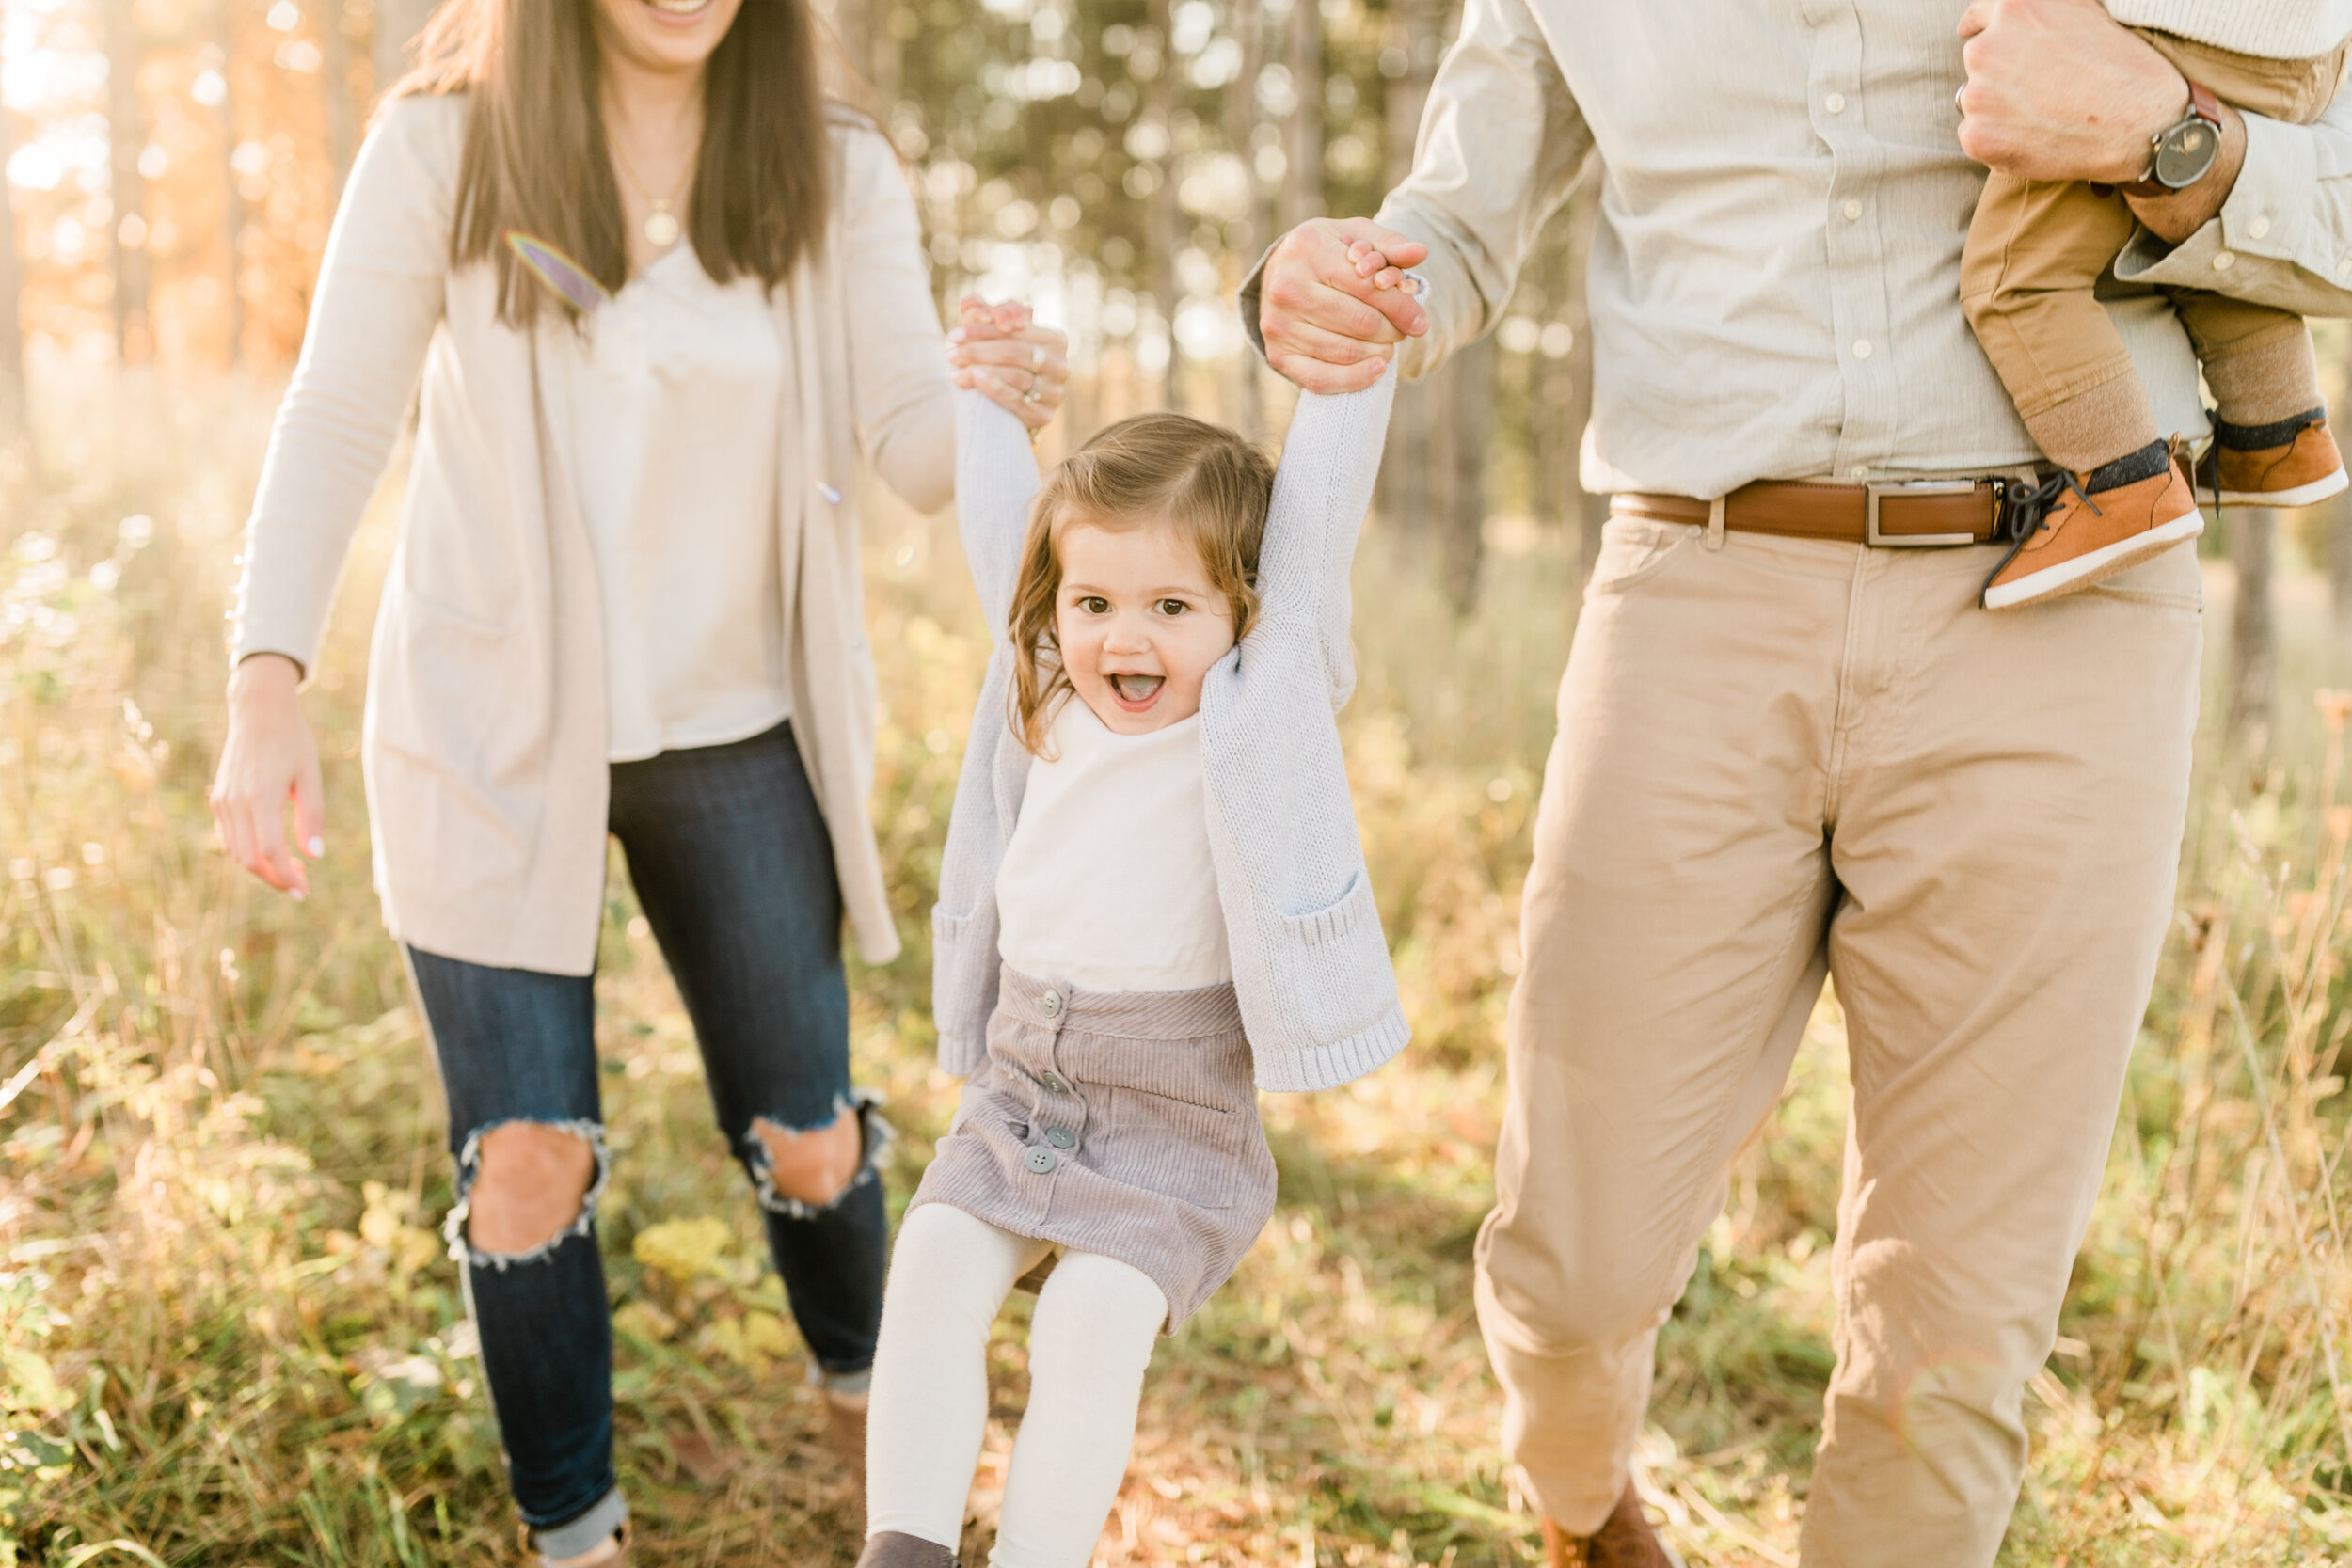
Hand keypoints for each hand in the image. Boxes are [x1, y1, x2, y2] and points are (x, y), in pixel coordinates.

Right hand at [210, 653, 324, 899]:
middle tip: (301, 885)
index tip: (303, 891)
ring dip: (261, 868)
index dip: (285, 876)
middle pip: (248, 858)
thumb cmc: (292, 742)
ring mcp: (223, 801)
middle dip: (274, 878)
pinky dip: (247, 852)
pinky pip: (229, 837)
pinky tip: (272, 851)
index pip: (269, 851)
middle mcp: (236, 801)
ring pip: (235, 851)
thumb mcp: (310, 776)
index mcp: (261, 796)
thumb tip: (315, 857)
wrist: (258, 713)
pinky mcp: (219, 798)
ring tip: (291, 869)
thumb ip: (311, 816)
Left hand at [947, 297, 1070, 434]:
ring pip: (1015, 376)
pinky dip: (993, 388)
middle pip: (1014, 352)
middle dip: (978, 351)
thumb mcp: (996, 337)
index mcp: (1054, 339)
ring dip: (981, 370)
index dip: (983, 329)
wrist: (1008, 407)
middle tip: (950, 353)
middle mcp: (1060, 365)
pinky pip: (1017, 401)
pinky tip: (972, 380)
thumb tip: (969, 302)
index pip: (1015, 330)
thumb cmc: (1002, 364)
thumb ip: (984, 315)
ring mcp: (1055, 392)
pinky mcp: (1045, 416)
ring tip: (955, 369)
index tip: (954, 334)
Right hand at [1258, 217, 1430, 393]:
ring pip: (1345, 351)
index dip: (1402, 308)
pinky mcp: (1277, 354)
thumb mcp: (1357, 235)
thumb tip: (1420, 253)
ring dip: (1378, 353)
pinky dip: (1354, 379)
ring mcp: (1278, 324)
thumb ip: (1390, 244)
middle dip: (1392, 331)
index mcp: (1309, 249)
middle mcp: (1287, 287)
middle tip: (1402, 332)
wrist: (1279, 273)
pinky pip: (1321, 378)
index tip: (1420, 322)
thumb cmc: (1327, 253)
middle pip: (1361, 322)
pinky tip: (1376, 369)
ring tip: (1388, 347)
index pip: (1369, 287)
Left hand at [1956, 0, 2187, 183]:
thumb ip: (2043, 8)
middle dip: (2001, 74)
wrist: (2140, 121)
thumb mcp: (2086, 10)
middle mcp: (1987, 48)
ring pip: (1975, 101)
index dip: (1980, 28)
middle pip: (1977, 63)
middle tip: (2041, 90)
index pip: (1978, 17)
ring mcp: (1978, 94)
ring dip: (1997, 108)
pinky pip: (1975, 137)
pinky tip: (2035, 138)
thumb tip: (2014, 12)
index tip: (1976, 36)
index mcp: (2014, 9)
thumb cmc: (2122, 65)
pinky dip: (1998, 140)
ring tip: (2044, 115)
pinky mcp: (1977, 136)